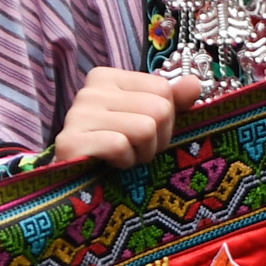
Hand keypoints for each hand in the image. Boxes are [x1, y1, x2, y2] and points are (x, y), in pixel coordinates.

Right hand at [51, 68, 206, 168]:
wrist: (75, 186)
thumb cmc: (115, 150)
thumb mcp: (147, 120)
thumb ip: (171, 100)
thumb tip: (195, 84)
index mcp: (107, 78)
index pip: (163, 89)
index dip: (165, 119)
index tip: (146, 134)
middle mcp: (89, 91)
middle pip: (158, 109)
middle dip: (156, 139)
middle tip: (136, 150)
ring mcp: (76, 115)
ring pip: (145, 128)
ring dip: (142, 153)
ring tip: (124, 157)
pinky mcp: (70, 142)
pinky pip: (120, 145)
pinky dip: (124, 162)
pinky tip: (110, 164)